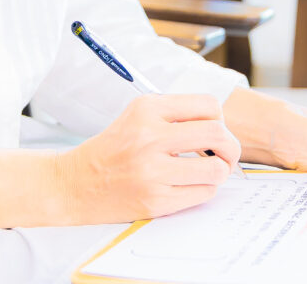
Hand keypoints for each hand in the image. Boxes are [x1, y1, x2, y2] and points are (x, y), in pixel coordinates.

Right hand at [56, 94, 242, 223]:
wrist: (75, 184)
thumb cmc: (113, 149)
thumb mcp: (137, 115)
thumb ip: (176, 113)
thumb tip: (221, 123)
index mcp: (147, 109)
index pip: (208, 105)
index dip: (220, 118)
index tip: (215, 129)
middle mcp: (149, 137)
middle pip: (217, 134)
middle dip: (231, 146)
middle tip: (226, 153)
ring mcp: (152, 172)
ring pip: (216, 169)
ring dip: (220, 171)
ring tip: (209, 171)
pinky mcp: (154, 201)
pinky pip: (202, 194)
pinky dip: (205, 189)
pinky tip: (191, 185)